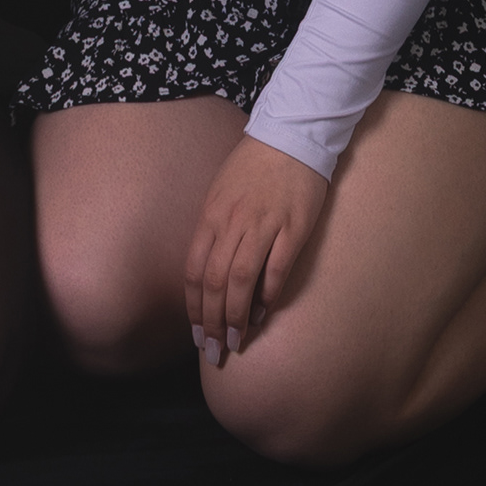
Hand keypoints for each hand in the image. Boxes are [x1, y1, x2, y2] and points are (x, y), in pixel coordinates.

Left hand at [185, 134, 328, 363]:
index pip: (194, 270)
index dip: (193, 307)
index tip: (195, 333)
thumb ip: (214, 230)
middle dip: (210, 323)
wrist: (292, 135)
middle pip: (214, 282)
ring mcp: (264, 224)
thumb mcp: (221, 192)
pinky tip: (261, 314)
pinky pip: (276, 269)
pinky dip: (267, 297)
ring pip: (240, 280)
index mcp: (212, 214)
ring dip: (235, 317)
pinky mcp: (293, 227)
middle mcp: (233, 221)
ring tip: (235, 341)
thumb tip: (210, 275)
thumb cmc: (254, 166)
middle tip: (213, 350)